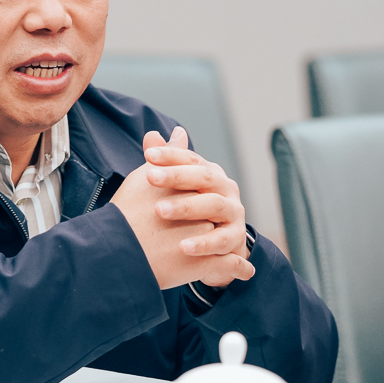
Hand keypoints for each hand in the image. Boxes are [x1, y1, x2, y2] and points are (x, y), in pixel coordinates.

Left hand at [143, 128, 252, 287]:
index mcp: (210, 173)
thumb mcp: (179, 188)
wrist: (219, 246)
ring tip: (158, 211)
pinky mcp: (235, 238)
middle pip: (203, 177)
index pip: (191, 158)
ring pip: (212, 205)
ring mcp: (233, 212)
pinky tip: (182, 247)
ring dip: (185, 207)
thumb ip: (166, 164)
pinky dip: (203, 244)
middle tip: (149, 177)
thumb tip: (151, 135)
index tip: (148, 155)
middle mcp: (225, 188)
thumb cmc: (194, 212)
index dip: (170, 155)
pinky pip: (220, 240)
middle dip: (176, 176)